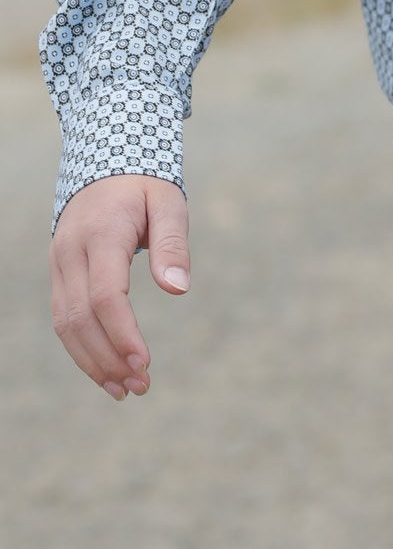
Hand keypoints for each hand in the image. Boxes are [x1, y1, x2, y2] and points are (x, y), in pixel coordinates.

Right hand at [49, 175, 189, 401]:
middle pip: (80, 318)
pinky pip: (63, 318)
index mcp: (101, 233)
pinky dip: (82, 348)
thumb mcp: (168, 201)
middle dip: (109, 358)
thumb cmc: (144, 183)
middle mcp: (71, 252)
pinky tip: (105, 369)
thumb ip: (173, 242)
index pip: (105, 295)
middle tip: (141, 386)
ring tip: (125, 389)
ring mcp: (59, 263)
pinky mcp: (58, 273)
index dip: (122, 334)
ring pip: (65, 324)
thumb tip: (177, 288)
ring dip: (93, 361)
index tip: (145, 362)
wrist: (105, 160)